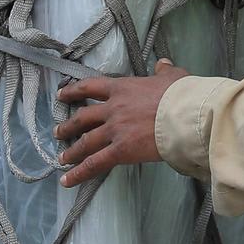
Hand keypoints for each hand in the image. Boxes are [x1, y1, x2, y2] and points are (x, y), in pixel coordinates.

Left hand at [55, 59, 189, 187]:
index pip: (91, 87)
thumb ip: (164, 70)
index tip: (62, 95)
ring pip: (85, 142)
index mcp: (122, 88)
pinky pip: (95, 163)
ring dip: (71, 151)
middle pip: (83, 117)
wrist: (186, 114)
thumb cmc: (181, 95)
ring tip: (62, 158)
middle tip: (58, 131)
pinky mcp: (120, 150)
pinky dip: (79, 173)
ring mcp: (114, 130)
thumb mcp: (172, 76)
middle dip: (68, 125)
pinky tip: (67, 179)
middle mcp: (113, 108)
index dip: (73, 91)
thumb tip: (162, 64)